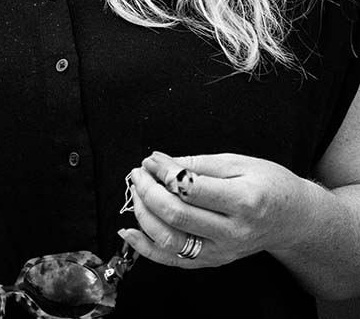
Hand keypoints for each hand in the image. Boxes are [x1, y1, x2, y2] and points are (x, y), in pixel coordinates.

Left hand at [121, 151, 315, 268]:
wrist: (293, 219)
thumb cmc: (268, 184)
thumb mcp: (238, 162)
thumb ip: (196, 163)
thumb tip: (158, 160)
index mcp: (243, 201)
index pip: (190, 188)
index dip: (163, 172)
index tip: (151, 160)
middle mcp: (233, 232)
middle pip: (176, 216)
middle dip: (148, 192)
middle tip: (138, 173)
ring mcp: (223, 251)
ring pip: (170, 241)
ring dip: (143, 215)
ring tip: (137, 193)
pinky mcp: (214, 262)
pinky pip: (173, 260)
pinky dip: (146, 248)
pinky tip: (130, 232)